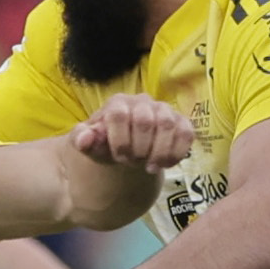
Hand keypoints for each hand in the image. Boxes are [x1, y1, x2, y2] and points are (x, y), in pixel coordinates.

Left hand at [72, 93, 193, 172]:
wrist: (127, 148)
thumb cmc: (108, 143)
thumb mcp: (91, 144)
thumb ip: (82, 140)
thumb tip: (85, 138)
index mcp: (118, 103)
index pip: (118, 115)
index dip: (119, 141)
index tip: (118, 157)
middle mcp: (143, 101)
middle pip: (145, 121)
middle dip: (139, 149)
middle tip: (133, 163)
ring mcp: (164, 110)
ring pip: (168, 125)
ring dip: (159, 152)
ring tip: (149, 167)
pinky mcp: (181, 122)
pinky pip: (187, 133)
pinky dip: (177, 153)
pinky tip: (165, 164)